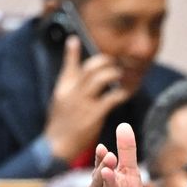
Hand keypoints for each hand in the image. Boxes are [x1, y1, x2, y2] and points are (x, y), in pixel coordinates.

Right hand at [43, 36, 133, 161]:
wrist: (57, 147)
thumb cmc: (60, 126)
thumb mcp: (58, 103)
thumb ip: (66, 88)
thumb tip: (72, 75)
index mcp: (63, 88)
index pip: (69, 65)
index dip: (72, 52)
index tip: (75, 39)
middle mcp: (73, 92)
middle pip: (91, 68)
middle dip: (105, 61)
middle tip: (115, 62)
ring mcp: (83, 102)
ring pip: (102, 77)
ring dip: (115, 73)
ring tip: (123, 75)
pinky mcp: (95, 114)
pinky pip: (113, 97)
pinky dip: (124, 92)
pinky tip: (129, 91)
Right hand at [88, 123, 142, 186]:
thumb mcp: (128, 173)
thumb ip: (126, 151)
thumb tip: (123, 125)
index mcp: (100, 180)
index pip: (99, 166)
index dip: (100, 158)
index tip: (102, 148)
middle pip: (99, 180)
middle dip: (103, 168)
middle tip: (109, 156)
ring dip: (107, 184)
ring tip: (110, 173)